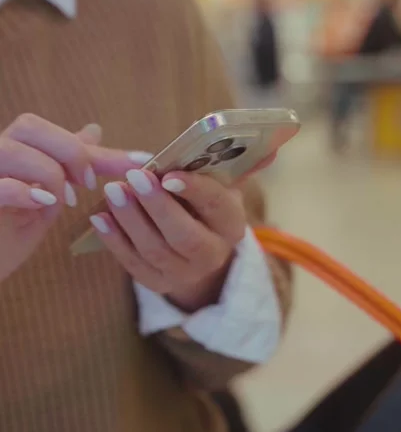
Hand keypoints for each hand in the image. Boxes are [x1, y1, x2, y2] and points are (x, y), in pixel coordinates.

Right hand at [0, 114, 148, 284]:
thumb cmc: (6, 236)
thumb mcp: (46, 200)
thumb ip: (67, 167)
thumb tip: (94, 131)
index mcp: (16, 152)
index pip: (60, 136)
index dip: (101, 151)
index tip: (141, 162)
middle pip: (30, 125)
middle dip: (68, 151)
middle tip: (87, 184)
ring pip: (12, 148)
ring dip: (48, 171)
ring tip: (60, 200)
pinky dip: (21, 190)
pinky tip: (41, 203)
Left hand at [90, 170, 246, 312]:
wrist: (195, 251)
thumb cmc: (204, 206)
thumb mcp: (224, 185)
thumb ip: (238, 164)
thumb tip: (271, 148)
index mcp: (232, 225)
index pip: (217, 207)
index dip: (194, 190)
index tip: (168, 173)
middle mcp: (212, 255)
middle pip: (185, 236)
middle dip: (157, 207)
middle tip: (133, 178)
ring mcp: (183, 273)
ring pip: (155, 251)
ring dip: (131, 220)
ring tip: (112, 191)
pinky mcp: (157, 283)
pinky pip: (133, 264)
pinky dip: (114, 240)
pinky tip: (99, 217)